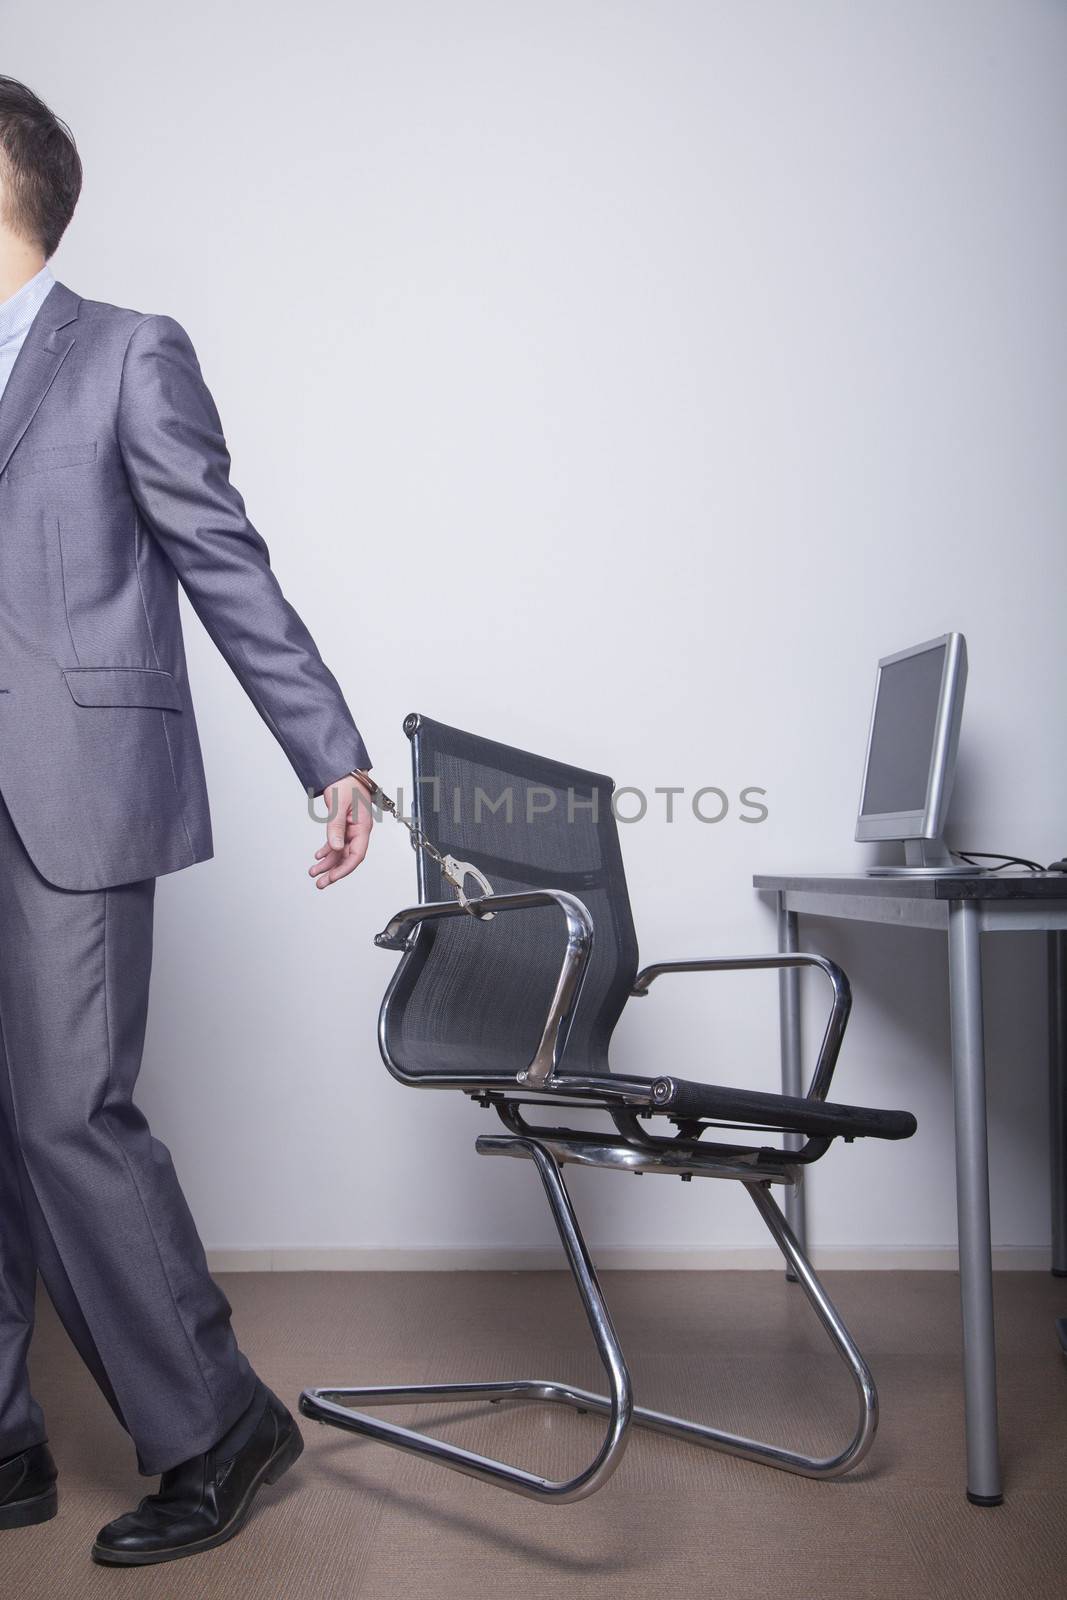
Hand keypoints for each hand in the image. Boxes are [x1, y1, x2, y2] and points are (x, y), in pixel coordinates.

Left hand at [309, 773, 374, 888]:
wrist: (344, 769)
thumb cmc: (346, 782)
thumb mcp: (338, 805)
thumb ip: (336, 828)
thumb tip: (334, 848)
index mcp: (363, 826)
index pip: (357, 854)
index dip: (344, 869)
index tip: (331, 878)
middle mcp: (359, 830)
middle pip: (348, 857)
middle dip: (334, 871)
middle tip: (320, 883)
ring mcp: (352, 828)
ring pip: (341, 851)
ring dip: (328, 863)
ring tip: (314, 873)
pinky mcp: (344, 824)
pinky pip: (337, 842)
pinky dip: (327, 850)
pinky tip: (318, 856)